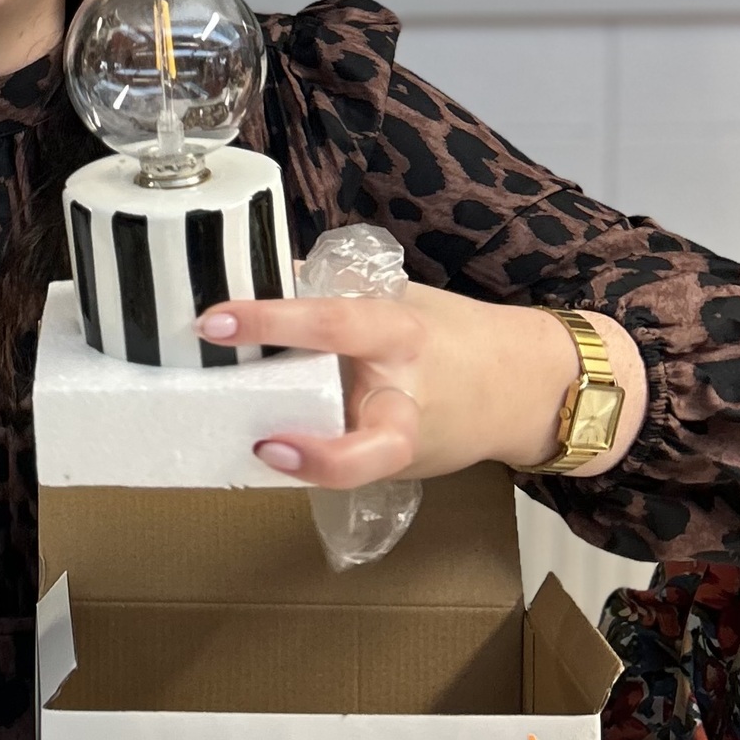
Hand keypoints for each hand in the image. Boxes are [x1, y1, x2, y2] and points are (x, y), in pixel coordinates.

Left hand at [195, 285, 642, 489]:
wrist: (525, 389)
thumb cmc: (453, 336)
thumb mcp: (401, 299)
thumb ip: (337, 291)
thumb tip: (266, 269)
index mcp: (401, 335)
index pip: (332, 323)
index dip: (271, 323)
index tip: (214, 322)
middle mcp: (404, 399)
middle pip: (363, 444)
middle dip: (307, 451)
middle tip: (244, 431)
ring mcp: (404, 445)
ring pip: (355, 471)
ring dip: (301, 461)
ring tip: (252, 441)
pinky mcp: (399, 471)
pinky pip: (348, 468)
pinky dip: (311, 458)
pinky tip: (272, 446)